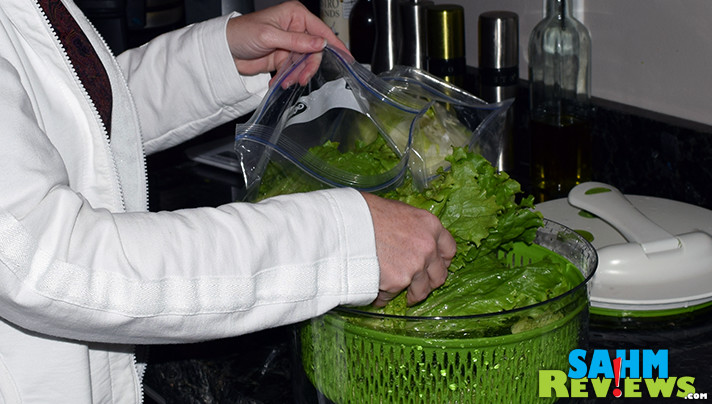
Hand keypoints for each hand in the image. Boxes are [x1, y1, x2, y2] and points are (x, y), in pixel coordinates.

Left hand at [225, 1, 348, 86]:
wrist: (223, 50)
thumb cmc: (241, 33)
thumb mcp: (269, 36)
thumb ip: (297, 41)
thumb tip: (321, 43)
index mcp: (295, 15)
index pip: (321, 31)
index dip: (335, 45)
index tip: (347, 58)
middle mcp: (295, 29)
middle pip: (314, 51)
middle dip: (308, 66)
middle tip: (301, 78)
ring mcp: (289, 45)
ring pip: (304, 64)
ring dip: (296, 75)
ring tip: (284, 82)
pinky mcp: (282, 59)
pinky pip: (292, 71)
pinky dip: (287, 78)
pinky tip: (277, 82)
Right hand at [361, 192, 455, 306]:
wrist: (347, 223)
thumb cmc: (367, 212)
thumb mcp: (399, 211)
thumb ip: (413, 229)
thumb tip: (412, 240)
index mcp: (431, 226)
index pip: (450, 249)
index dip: (443, 261)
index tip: (438, 266)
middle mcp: (428, 248)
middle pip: (440, 275)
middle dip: (430, 282)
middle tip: (420, 284)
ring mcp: (414, 267)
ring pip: (421, 291)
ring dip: (412, 294)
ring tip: (401, 294)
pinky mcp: (397, 283)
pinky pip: (392, 296)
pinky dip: (384, 296)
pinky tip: (376, 289)